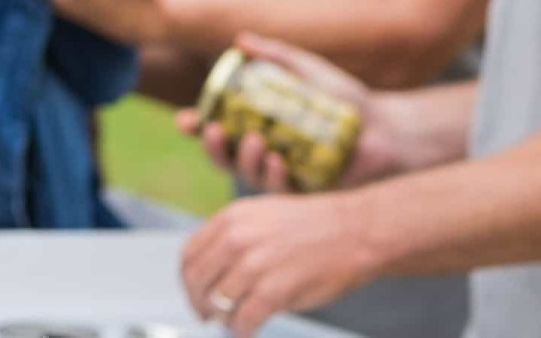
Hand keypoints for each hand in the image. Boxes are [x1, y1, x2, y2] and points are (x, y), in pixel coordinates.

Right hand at [174, 33, 411, 192]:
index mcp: (260, 125)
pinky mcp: (306, 195)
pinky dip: (275, 178)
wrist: (387, 128)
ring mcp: (285, 175)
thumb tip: (240, 40)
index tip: (185, 119)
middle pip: (225, 157)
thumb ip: (276, 56)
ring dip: (245, 160)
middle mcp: (267, 153)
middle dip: (212, 148)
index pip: (219, 128)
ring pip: (249, 176)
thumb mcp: (308, 71)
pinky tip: (280, 161)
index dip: (196, 126)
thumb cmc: (347, 100)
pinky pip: (280, 192)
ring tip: (258, 140)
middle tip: (215, 131)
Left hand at [179, 191, 381, 337]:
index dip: (187, 281)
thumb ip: (230, 235)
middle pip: (197, 281)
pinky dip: (241, 332)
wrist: (353, 231)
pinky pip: (243, 320)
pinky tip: (247, 332)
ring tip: (234, 322)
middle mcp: (236, 239)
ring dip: (223, 319)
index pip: (188, 256)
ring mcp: (255, 265)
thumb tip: (208, 269)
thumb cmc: (310, 226)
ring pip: (219, 303)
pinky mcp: (275, 291)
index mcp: (229, 219)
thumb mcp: (259, 215)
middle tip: (207, 316)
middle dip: (199, 304)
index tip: (194, 294)